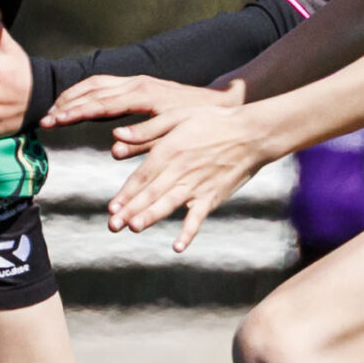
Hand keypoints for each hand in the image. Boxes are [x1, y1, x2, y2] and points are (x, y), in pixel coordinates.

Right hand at [44, 73, 241, 130]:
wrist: (216, 101)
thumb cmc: (196, 121)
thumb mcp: (171, 133)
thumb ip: (143, 141)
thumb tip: (113, 147)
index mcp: (142, 95)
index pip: (100, 103)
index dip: (75, 113)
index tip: (54, 122)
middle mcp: (135, 83)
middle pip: (91, 90)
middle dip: (67, 105)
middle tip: (45, 120)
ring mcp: (135, 80)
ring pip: (94, 83)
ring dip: (72, 97)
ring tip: (53, 113)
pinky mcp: (136, 83)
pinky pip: (103, 84)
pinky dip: (84, 92)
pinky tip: (73, 104)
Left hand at [104, 103, 272, 251]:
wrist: (252, 134)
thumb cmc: (213, 121)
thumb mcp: (178, 115)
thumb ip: (147, 128)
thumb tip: (117, 135)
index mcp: (169, 150)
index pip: (142, 176)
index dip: (126, 192)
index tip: (111, 207)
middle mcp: (180, 170)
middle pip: (150, 193)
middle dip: (130, 210)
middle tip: (112, 225)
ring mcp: (197, 186)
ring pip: (168, 204)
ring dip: (150, 217)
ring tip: (134, 228)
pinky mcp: (212, 197)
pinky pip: (198, 218)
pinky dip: (188, 232)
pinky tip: (177, 247)